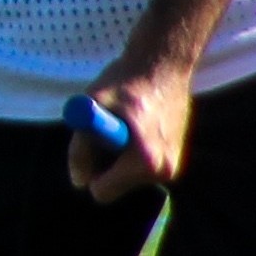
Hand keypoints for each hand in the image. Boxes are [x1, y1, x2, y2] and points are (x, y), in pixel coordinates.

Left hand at [70, 61, 189, 203]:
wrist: (164, 64)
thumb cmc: (127, 81)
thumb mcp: (92, 107)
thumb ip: (81, 147)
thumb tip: (79, 181)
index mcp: (144, 161)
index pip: (102, 191)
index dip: (88, 167)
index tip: (89, 142)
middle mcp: (164, 171)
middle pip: (117, 185)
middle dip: (106, 162)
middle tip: (109, 126)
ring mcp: (173, 165)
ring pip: (129, 176)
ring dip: (120, 155)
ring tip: (126, 121)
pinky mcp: (176, 157)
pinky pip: (142, 166)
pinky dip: (133, 151)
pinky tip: (138, 124)